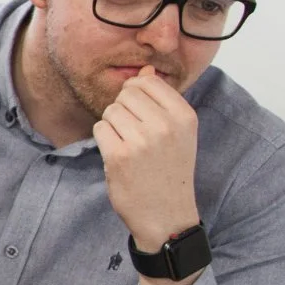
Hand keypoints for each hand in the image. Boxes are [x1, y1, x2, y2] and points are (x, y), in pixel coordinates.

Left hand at [95, 67, 202, 284]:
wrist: (167, 215)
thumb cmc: (170, 170)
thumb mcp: (178, 132)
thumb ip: (161, 100)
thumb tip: (144, 69)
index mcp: (184, 116)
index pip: (148, 81)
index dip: (137, 93)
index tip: (142, 114)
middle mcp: (165, 125)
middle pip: (126, 93)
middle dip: (123, 108)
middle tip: (133, 133)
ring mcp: (141, 140)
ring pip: (111, 110)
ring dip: (113, 125)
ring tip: (129, 146)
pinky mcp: (119, 155)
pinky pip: (100, 128)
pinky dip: (104, 140)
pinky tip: (118, 156)